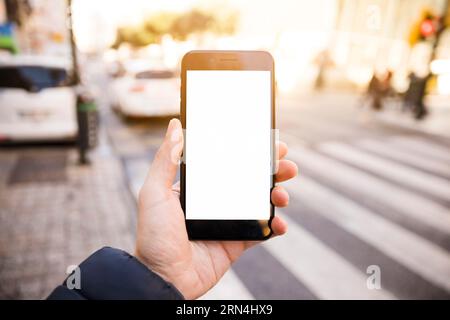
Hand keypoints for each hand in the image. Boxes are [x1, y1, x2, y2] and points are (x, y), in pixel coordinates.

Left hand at [135, 119, 297, 298]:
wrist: (163, 279)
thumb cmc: (153, 235)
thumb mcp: (154, 192)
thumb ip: (165, 159)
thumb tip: (175, 125)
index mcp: (198, 188)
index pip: (227, 163)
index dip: (248, 152)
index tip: (266, 141)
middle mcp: (215, 202)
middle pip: (249, 181)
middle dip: (271, 170)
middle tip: (285, 163)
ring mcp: (227, 222)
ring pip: (260, 203)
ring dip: (277, 195)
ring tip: (282, 194)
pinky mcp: (236, 243)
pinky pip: (262, 232)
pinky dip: (275, 226)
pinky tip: (279, 222)